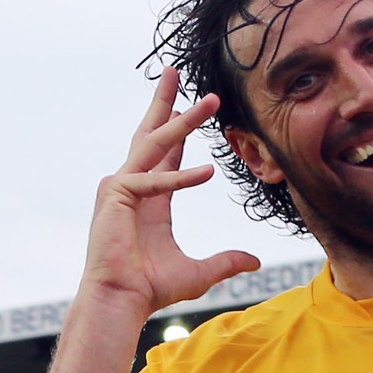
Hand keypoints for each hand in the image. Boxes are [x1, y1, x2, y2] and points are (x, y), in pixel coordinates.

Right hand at [80, 67, 259, 319]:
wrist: (122, 301)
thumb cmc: (151, 287)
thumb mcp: (199, 272)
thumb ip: (226, 262)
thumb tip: (255, 261)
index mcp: (149, 197)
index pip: (165, 152)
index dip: (178, 127)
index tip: (188, 103)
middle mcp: (132, 185)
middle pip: (152, 134)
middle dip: (167, 102)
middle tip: (177, 71)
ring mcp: (121, 187)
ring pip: (156, 145)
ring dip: (184, 121)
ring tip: (209, 100)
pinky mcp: (117, 197)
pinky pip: (155, 182)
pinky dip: (180, 178)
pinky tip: (208, 172)